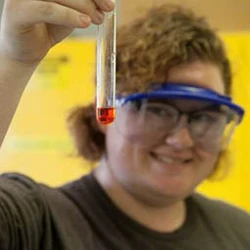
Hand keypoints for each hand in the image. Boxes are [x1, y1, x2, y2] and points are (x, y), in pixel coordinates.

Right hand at [0, 0, 114, 64]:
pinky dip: (68, 15)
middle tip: (106, 10)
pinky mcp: (18, 10)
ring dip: (84, 6)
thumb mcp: (69, 13)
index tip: (109, 3)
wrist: (26, 51)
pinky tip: (84, 22)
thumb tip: (106, 2)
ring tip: (98, 19)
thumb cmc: (47, 29)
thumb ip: (81, 5)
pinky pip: (48, 10)